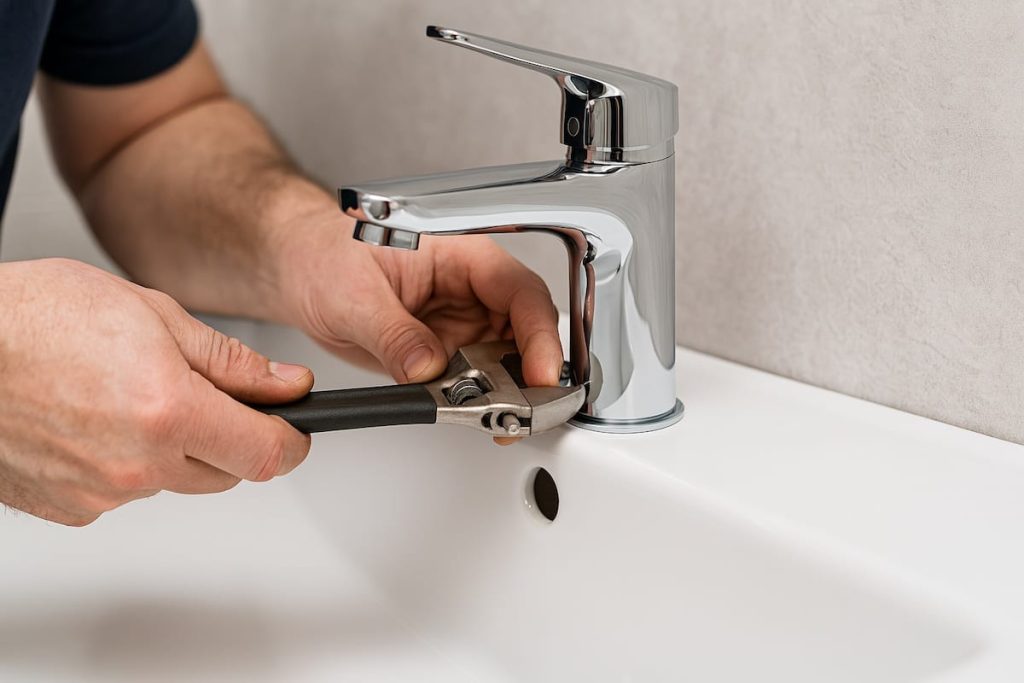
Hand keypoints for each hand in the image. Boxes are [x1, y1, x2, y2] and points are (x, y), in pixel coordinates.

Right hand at [0, 259, 312, 525]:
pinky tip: (94, 420)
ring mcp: (98, 494)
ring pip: (172, 480)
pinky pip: (124, 492)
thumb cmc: (34, 318)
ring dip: (172, 447)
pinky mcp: (68, 509)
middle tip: (195, 392)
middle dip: (228, 437)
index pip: (266, 454)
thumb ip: (230, 363)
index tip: (294, 429)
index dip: (292, 441)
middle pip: (225, 472)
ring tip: (125, 394)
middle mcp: (135, 464)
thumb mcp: (153, 315)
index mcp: (167, 412)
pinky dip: (125, 462)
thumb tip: (286, 386)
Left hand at [274, 210, 562, 427]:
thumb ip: (393, 333)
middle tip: (522, 409)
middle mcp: (471, 287)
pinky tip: (471, 413)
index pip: (520, 291)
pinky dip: (478, 401)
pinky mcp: (448, 351)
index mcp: (462, 254)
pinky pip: (477, 380)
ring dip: (507, 391)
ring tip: (495, 416)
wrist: (302, 269)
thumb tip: (426, 368)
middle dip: (532, 373)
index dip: (540, 334)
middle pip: (527, 330)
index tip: (541, 373)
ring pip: (508, 361)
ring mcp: (462, 321)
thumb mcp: (354, 293)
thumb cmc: (326, 254)